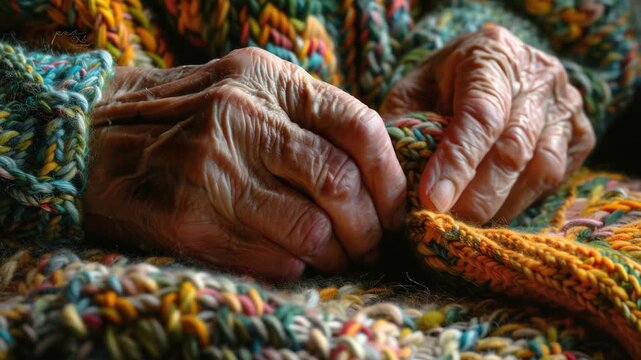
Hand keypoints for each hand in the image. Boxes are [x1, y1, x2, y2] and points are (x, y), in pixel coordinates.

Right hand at [86, 48, 405, 279]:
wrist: (92, 141)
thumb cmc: (186, 119)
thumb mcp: (245, 90)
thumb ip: (304, 118)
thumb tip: (373, 174)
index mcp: (264, 79)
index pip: (357, 125)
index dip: (390, 176)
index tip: (395, 207)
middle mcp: (237, 118)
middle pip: (340, 183)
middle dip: (369, 226)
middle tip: (371, 243)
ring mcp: (209, 170)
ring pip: (312, 230)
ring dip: (337, 254)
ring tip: (337, 257)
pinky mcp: (188, 221)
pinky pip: (272, 258)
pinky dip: (297, 266)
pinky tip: (294, 261)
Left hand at [382, 25, 594, 222]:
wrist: (495, 64)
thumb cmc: (446, 81)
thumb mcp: (415, 89)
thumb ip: (404, 124)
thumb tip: (397, 179)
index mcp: (491, 55)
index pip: (480, 115)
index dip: (457, 162)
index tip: (431, 200)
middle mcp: (539, 77)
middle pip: (514, 148)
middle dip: (476, 196)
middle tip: (444, 225)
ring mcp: (566, 106)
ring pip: (542, 169)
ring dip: (500, 206)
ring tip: (465, 227)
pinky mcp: (580, 135)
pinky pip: (556, 180)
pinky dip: (523, 202)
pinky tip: (494, 211)